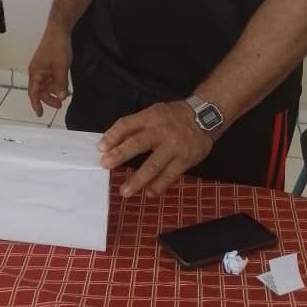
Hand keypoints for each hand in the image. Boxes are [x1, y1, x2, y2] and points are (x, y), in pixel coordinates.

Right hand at [28, 22, 71, 117]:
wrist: (59, 30)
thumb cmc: (57, 47)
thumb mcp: (61, 68)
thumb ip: (61, 84)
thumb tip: (61, 97)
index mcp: (35, 73)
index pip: (33, 93)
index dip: (36, 105)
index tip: (40, 114)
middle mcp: (36, 71)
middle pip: (39, 90)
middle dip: (48, 98)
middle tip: (60, 105)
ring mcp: (41, 67)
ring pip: (45, 84)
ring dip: (53, 91)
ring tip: (64, 95)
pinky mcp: (47, 64)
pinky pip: (49, 78)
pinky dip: (55, 83)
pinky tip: (63, 86)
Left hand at [97, 100, 214, 197]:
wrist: (206, 116)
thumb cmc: (174, 116)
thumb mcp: (155, 112)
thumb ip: (137, 126)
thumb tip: (114, 142)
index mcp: (151, 116)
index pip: (127, 124)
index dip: (113, 135)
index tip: (100, 148)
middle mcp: (161, 131)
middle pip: (137, 143)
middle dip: (120, 154)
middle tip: (105, 164)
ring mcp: (174, 147)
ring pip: (153, 165)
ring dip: (137, 179)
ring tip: (124, 191)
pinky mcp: (185, 160)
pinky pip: (169, 175)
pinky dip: (158, 186)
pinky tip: (149, 194)